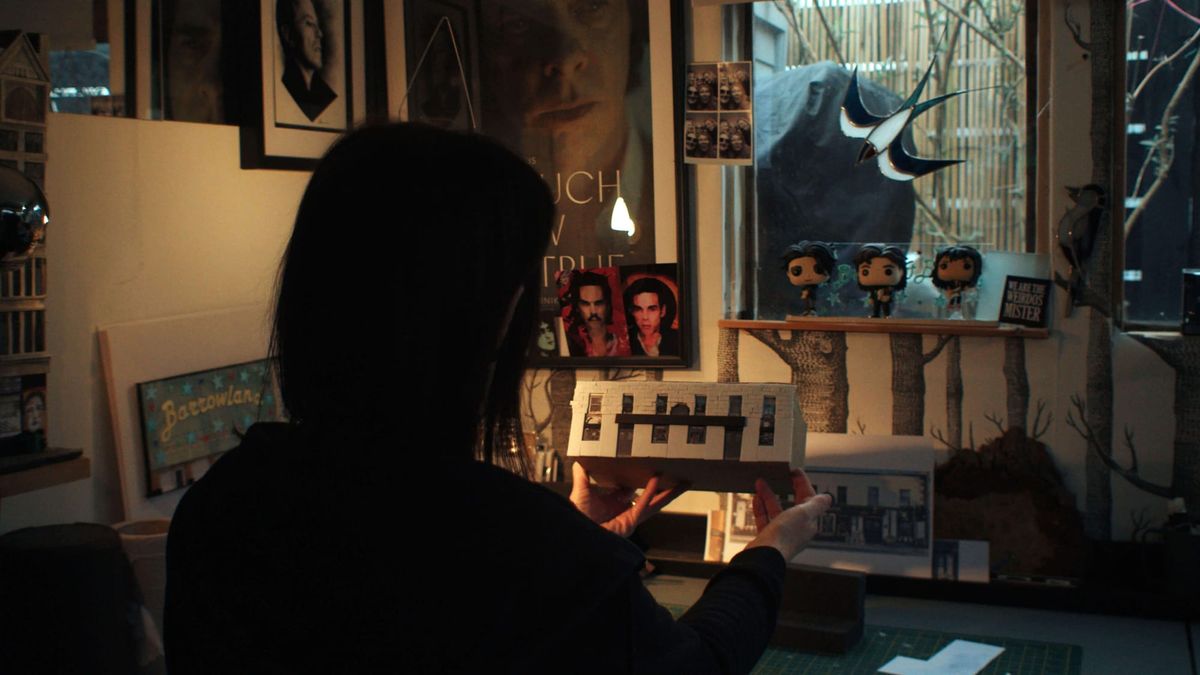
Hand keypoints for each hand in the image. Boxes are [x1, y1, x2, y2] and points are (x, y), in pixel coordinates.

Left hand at [570, 463, 686, 537]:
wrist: (577, 532)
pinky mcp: (630, 521)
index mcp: (614, 502)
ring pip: (654, 504)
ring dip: (668, 494)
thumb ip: (582, 474)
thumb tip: (580, 460)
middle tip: (676, 479)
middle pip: (650, 498)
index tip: (648, 468)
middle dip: (664, 490)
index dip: (640, 479)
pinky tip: (657, 480)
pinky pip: (643, 505)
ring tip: (682, 484)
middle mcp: (624, 509)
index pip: (632, 489)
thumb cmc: (578, 516)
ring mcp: (629, 516)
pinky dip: (650, 493)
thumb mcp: (581, 490)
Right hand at [745, 470, 831, 561]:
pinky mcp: (767, 538)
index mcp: (808, 523)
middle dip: (784, 489)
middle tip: (778, 476)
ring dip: (768, 495)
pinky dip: (760, 508)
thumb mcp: (804, 514)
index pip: (808, 499)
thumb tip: (828, 498)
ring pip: (775, 510)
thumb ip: (816, 504)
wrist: (764, 556)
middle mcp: (796, 529)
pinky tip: (756, 499)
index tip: (794, 472)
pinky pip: (764, 519)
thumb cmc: (785, 536)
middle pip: (791, 504)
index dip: (802, 483)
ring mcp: (781, 534)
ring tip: (760, 483)